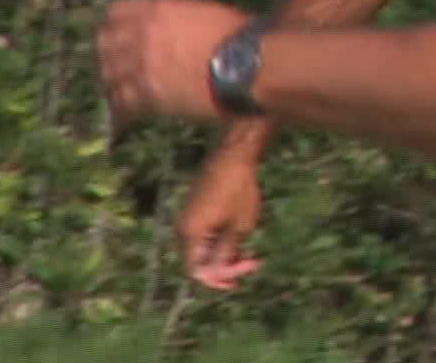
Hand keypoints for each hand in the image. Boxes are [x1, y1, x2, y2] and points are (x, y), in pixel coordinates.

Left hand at [97, 0, 250, 127]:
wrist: (248, 65)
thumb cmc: (240, 36)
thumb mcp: (206, 14)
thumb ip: (180, 19)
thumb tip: (178, 29)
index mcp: (157, 9)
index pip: (115, 12)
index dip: (115, 24)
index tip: (119, 34)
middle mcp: (142, 34)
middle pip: (104, 42)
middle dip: (108, 53)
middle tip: (116, 66)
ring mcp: (141, 64)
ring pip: (108, 73)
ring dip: (113, 82)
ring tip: (120, 92)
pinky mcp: (147, 94)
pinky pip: (121, 102)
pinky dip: (121, 109)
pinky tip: (125, 116)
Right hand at [178, 151, 264, 289]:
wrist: (234, 155)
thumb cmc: (239, 190)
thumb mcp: (239, 227)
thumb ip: (227, 253)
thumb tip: (218, 274)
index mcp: (189, 234)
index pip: (196, 271)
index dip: (217, 280)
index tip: (240, 278)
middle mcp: (183, 227)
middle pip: (200, 260)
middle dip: (225, 266)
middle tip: (252, 263)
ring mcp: (189, 217)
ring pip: (204, 247)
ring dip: (225, 254)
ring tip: (250, 252)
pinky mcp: (197, 209)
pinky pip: (206, 233)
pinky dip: (222, 240)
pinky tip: (242, 238)